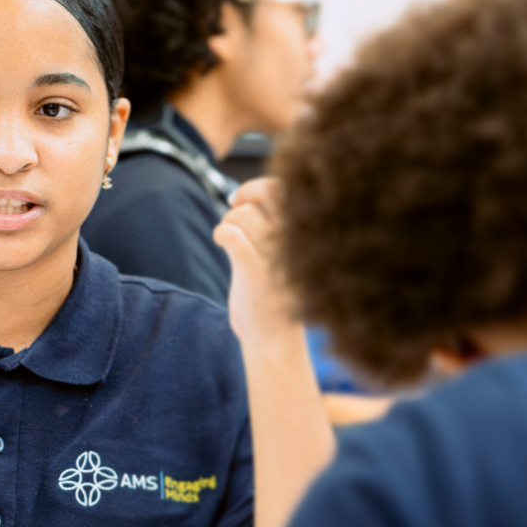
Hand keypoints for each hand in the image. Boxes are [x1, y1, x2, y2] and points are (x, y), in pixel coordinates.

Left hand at [214, 178, 301, 345]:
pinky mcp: (255, 274)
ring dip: (228, 221)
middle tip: (234, 206)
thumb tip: (249, 196)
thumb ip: (276, 227)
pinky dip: (221, 233)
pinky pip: (232, 236)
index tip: (245, 199)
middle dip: (246, 194)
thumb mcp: (285, 256)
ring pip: (244, 215)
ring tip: (229, 238)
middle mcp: (295, 242)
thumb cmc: (276, 293)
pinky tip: (221, 243)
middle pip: (269, 194)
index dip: (262, 187)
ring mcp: (276, 258)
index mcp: (306, 236)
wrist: (275, 339)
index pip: (289, 190)